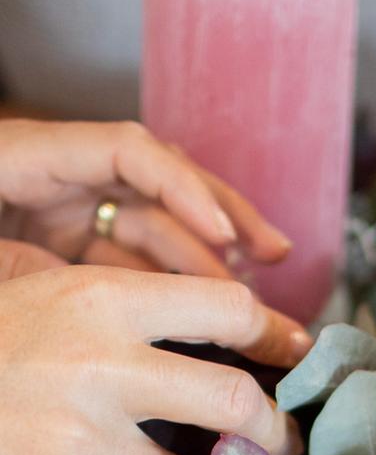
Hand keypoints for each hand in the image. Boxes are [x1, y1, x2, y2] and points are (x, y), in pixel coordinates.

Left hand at [0, 118, 291, 277]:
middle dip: (222, 216)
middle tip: (273, 252)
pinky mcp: (64, 239)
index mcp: (22, 153)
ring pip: (153, 225)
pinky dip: (170, 279)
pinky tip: (205, 303)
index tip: (223, 235)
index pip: (127, 151)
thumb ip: (29, 268)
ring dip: (205, 259)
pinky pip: (131, 255)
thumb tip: (101, 292)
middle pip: (158, 180)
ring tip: (247, 295)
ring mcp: (62, 205)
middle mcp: (55, 173)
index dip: (184, 189)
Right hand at [0, 265, 308, 454]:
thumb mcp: (34, 292)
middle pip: (233, 401)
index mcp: (101, 300)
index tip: (299, 354)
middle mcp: (103, 366)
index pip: (226, 307)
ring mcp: (82, 437)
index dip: (276, 333)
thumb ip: (118, 309)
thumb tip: (215, 332)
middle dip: (275, 429)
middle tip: (287, 444)